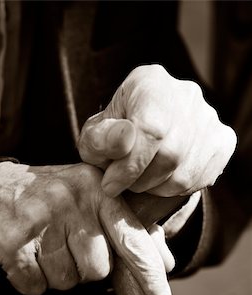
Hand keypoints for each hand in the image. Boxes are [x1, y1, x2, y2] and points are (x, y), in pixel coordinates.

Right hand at [0, 161, 173, 294]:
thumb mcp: (93, 200)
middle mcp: (71, 201)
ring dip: (58, 274)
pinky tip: (27, 256)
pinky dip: (32, 280)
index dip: (149, 273)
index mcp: (97, 190)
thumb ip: (130, 230)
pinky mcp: (13, 242)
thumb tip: (165, 263)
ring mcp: (40, 220)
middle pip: (98, 269)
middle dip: (85, 268)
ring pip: (67, 281)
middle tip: (66, 245)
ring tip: (45, 247)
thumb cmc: (53, 199)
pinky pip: (36, 286)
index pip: (132, 238)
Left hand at [78, 65, 236, 196]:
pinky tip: (159, 180)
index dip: (130, 166)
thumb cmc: (112, 136)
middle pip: (170, 154)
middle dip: (140, 180)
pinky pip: (201, 178)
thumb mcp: (93, 137)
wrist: (139, 136)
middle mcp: (186, 94)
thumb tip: (125, 141)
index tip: (110, 185)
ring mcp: (209, 117)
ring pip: (185, 172)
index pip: (151, 129)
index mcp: (151, 82)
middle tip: (122, 184)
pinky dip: (175, 190)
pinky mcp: (223, 140)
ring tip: (139, 181)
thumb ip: (101, 139)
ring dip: (156, 188)